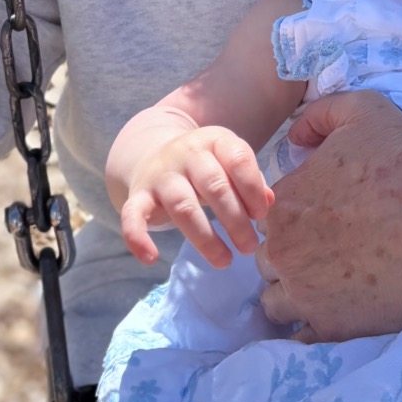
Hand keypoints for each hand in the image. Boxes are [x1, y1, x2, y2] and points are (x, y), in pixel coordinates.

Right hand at [119, 125, 272, 268]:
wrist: (152, 154)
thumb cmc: (204, 167)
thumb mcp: (228, 164)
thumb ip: (250, 180)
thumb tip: (269, 202)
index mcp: (214, 140)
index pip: (238, 159)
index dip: (252, 189)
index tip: (261, 216)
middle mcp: (186, 153)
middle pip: (214, 186)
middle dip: (235, 220)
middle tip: (249, 247)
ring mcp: (160, 174)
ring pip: (183, 206)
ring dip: (205, 238)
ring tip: (225, 261)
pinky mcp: (138, 194)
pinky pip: (133, 215)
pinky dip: (137, 237)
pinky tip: (150, 259)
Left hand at [256, 91, 401, 340]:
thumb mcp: (366, 111)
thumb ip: (319, 115)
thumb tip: (293, 137)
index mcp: (284, 204)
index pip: (270, 216)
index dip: (298, 216)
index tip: (327, 217)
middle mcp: (284, 253)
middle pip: (270, 258)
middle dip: (294, 254)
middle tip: (332, 249)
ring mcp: (305, 295)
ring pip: (276, 299)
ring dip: (295, 291)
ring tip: (331, 283)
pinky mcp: (331, 328)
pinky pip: (299, 336)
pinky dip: (310, 326)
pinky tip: (335, 309)